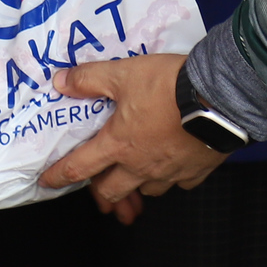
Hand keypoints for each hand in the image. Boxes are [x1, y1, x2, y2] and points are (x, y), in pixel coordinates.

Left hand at [39, 53, 226, 214]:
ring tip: (136, 177)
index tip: (47, 182)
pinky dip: (171, 178)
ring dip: (137, 186)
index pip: (79, 168)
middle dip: (102, 192)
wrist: (218, 98)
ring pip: (147, 191)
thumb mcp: (123, 73)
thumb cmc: (168, 86)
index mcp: (118, 145)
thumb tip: (61, 82)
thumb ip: (90, 79)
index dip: (59, 176)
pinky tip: (172, 167)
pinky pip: (178, 183)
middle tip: (99, 189)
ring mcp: (169, 173)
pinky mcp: (196, 172)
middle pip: (112, 191)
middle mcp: (140, 166)